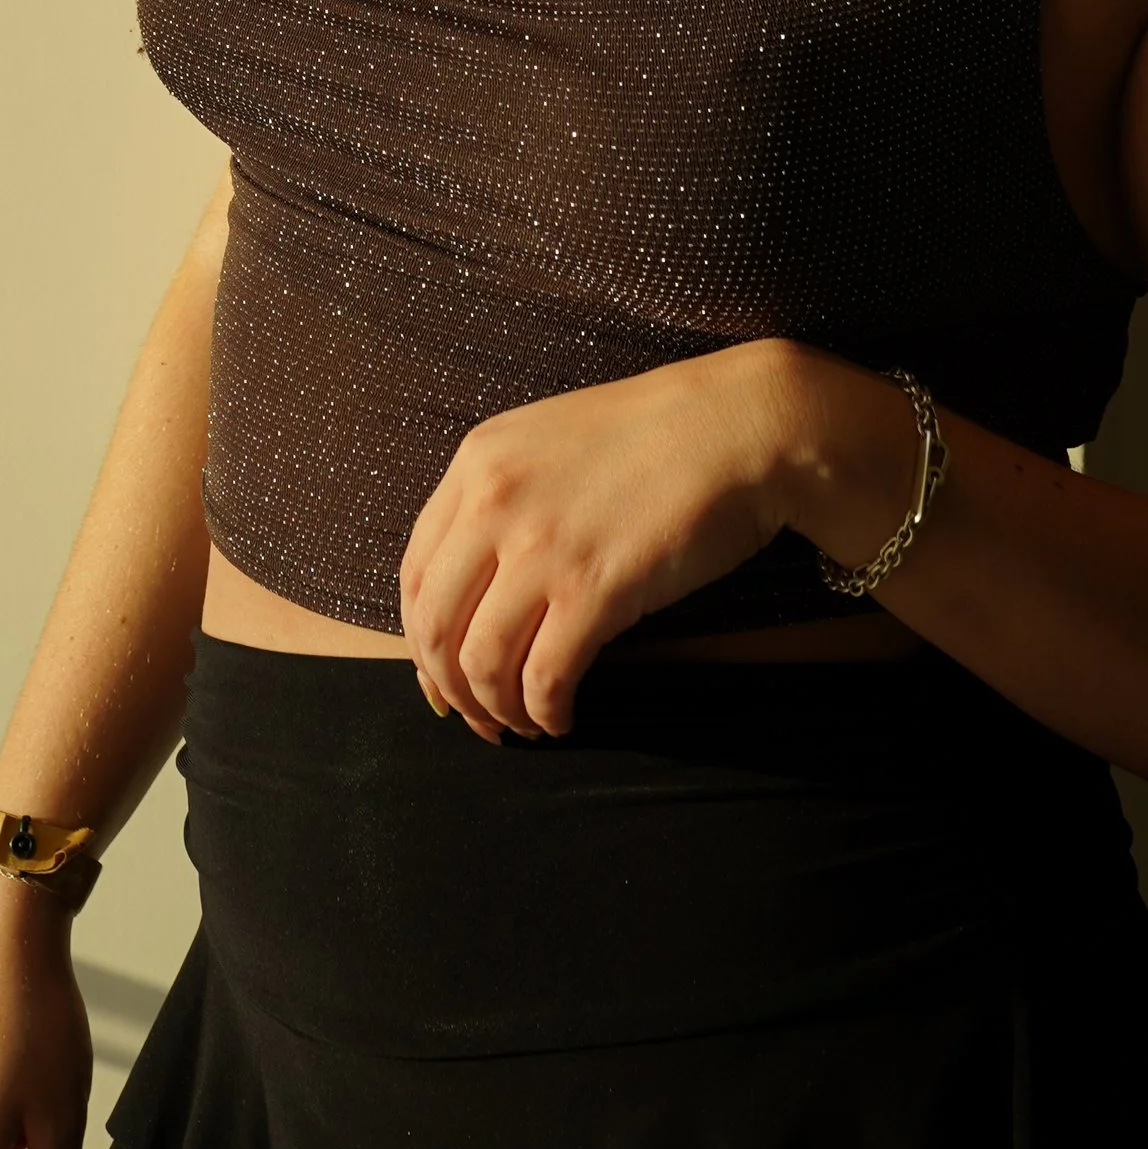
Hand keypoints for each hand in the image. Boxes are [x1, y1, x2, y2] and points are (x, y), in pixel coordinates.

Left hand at [399, 340, 818, 739]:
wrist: (735, 425)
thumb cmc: (653, 439)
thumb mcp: (546, 444)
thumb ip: (499, 502)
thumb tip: (473, 592)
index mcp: (477, 464)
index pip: (413, 574)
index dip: (419, 644)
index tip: (439, 682)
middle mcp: (494, 504)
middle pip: (434, 626)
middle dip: (451, 691)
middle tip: (479, 721)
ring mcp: (541, 546)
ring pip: (482, 662)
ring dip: (498, 710)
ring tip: (525, 723)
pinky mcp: (595, 588)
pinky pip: (544, 676)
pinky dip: (544, 711)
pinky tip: (561, 717)